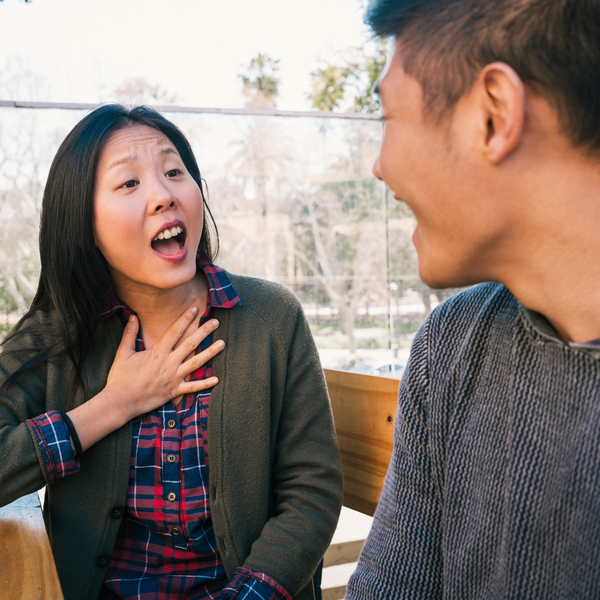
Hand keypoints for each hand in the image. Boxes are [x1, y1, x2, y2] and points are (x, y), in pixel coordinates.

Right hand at [106, 307, 223, 420]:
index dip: (185, 319)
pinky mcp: (174, 391)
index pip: (174, 332)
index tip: (196, 309)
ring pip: (196, 363)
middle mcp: (168, 363)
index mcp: (157, 353)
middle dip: (204, 331)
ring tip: (222, 343)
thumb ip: (129, 334)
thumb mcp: (123, 353)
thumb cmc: (120, 377)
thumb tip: (133, 316)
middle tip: (216, 321)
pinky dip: (205, 384)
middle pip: (190, 344)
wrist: (120, 402)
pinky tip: (217, 379)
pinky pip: (192, 388)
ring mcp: (173, 378)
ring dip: (210, 353)